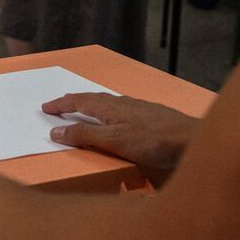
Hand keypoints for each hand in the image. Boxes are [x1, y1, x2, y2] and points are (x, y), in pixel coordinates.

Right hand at [42, 92, 197, 171]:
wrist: (193, 140)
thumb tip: (55, 131)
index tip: (46, 107)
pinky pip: (124, 107)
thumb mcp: (112, 141)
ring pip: (110, 101)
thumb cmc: (152, 141)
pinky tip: (119, 117)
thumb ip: (84, 136)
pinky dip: (111, 109)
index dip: (61, 104)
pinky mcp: (154, 116)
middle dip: (75, 100)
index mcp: (110, 108)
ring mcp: (140, 108)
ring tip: (86, 107)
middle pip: (94, 98)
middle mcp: (124, 103)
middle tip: (61, 103)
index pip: (79, 102)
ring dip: (93, 103)